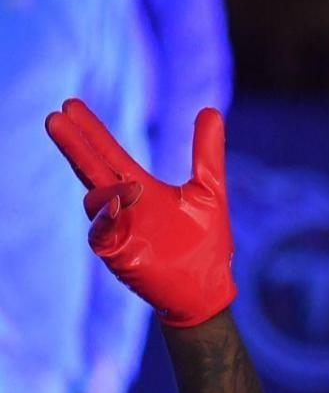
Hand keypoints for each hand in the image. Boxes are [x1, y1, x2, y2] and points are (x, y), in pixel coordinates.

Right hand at [45, 100, 235, 327]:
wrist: (207, 288)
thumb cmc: (206, 242)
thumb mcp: (209, 190)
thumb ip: (206, 153)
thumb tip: (210, 110)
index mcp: (141, 189)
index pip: (109, 153)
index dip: (91, 131)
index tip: (70, 104)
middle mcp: (124, 206)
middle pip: (91, 170)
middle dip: (75, 145)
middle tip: (55, 117)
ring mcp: (118, 230)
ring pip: (97, 201)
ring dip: (105, 188)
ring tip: (128, 184)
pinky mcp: (119, 255)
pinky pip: (102, 234)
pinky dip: (106, 218)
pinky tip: (116, 203)